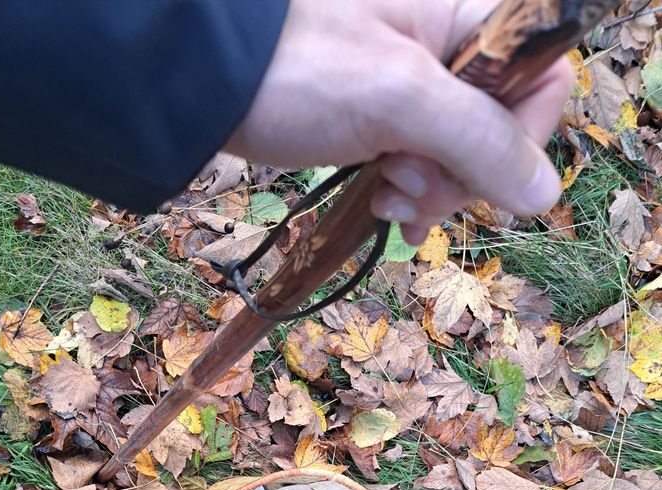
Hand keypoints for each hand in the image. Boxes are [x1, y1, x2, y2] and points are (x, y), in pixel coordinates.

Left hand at [226, 0, 574, 244]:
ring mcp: (410, 90)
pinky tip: (386, 210)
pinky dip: (408, 195)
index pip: (540, 81)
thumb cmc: (297, 69)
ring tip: (384, 194)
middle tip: (407, 179)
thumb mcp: (398, 98)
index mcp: (462, 20)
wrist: (202, 79)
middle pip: (498, 131)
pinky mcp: (377, 123)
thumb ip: (478, 139)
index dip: (521, 136)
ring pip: (457, 159)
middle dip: (460, 173)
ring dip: (429, 191)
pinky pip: (418, 167)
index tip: (477, 167)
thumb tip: (545, 194)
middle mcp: (445, 51)